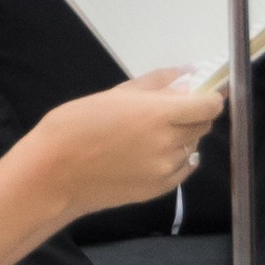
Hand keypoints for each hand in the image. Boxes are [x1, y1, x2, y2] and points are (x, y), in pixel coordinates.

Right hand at [34, 71, 225, 221]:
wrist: (53, 173)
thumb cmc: (75, 126)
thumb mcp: (115, 94)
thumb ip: (156, 84)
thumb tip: (186, 73)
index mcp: (158, 115)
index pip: (209, 106)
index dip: (211, 98)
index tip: (204, 94)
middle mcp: (168, 143)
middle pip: (203, 126)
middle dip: (194, 115)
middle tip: (170, 111)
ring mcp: (164, 170)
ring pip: (192, 148)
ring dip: (182, 138)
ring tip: (151, 135)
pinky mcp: (157, 190)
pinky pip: (182, 170)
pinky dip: (176, 159)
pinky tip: (153, 153)